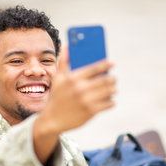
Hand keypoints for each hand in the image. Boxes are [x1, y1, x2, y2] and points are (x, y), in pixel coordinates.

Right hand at [32, 48, 115, 163]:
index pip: (95, 68)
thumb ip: (63, 61)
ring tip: (112, 89)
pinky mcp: (91, 112)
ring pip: (110, 91)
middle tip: (113, 79)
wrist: (52, 120)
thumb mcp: (57, 78)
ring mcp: (87, 100)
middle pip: (106, 79)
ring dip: (113, 89)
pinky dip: (111, 101)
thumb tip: (67, 45)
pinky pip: (109, 103)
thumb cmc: (56, 97)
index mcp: (73, 78)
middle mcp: (81, 88)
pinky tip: (109, 100)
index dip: (106, 64)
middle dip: (112, 78)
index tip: (112, 63)